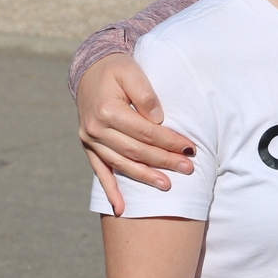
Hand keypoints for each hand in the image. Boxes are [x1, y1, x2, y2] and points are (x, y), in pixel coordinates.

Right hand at [76, 53, 196, 215]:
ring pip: (121, 165)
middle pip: (136, 151)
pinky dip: (111, 190)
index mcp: (107, 110)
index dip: (169, 142)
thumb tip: (159, 119)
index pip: (145, 132)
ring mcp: (90, 140)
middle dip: (164, 161)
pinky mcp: (88, 146)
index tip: (190, 147)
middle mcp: (95, 128)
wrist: (90, 69)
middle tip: (188, 168)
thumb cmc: (117, 69)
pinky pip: (100, 171)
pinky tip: (121, 209)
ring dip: (145, 177)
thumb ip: (145, 94)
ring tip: (167, 186)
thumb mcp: (132, 71)